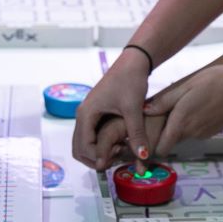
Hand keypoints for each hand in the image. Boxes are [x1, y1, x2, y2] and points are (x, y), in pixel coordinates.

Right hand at [72, 49, 150, 170]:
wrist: (134, 62)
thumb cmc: (131, 81)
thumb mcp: (134, 108)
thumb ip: (136, 134)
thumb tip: (143, 155)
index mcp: (86, 114)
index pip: (83, 146)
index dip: (98, 157)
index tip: (116, 159)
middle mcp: (83, 115)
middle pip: (79, 147)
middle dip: (95, 157)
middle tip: (115, 159)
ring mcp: (88, 113)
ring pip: (85, 142)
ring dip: (98, 151)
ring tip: (119, 151)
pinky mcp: (96, 112)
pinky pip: (93, 134)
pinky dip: (102, 143)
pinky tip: (120, 143)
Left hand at [143, 62, 222, 155]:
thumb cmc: (218, 80)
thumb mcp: (189, 84)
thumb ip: (166, 100)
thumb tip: (145, 110)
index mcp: (182, 121)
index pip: (161, 148)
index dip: (152, 144)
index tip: (148, 133)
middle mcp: (192, 132)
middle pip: (171, 141)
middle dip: (165, 132)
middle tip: (165, 113)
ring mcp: (204, 133)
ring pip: (184, 135)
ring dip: (180, 125)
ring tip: (186, 105)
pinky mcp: (213, 131)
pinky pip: (196, 131)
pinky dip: (194, 123)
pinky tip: (200, 106)